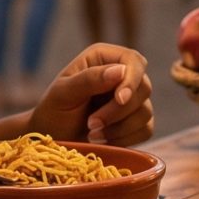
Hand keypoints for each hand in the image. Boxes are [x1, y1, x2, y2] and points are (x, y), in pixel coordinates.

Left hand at [30, 45, 152, 144]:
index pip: (133, 61)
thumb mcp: (63, 93)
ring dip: (119, 128)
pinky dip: (125, 139)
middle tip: (91, 124)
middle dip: (119, 111)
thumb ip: (89, 79)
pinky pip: (146, 130)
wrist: (53, 140)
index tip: (119, 99)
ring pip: (146, 112)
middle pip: (143, 88)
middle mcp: (121, 75)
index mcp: (103, 58)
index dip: (131, 80)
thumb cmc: (53, 112)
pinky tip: (104, 140)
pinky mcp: (136, 122)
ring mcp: (131, 99)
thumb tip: (121, 71)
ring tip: (92, 134)